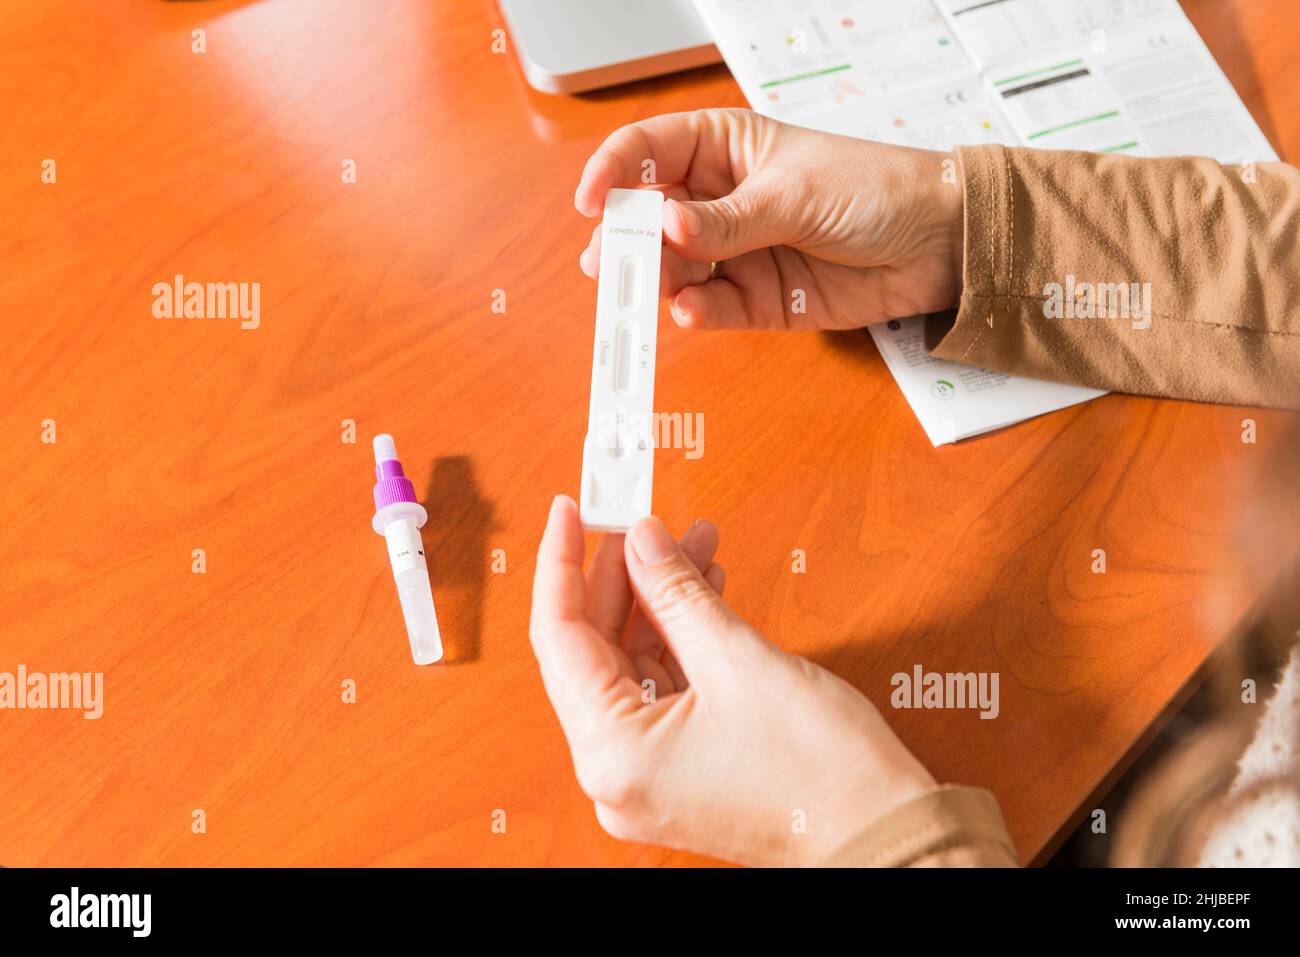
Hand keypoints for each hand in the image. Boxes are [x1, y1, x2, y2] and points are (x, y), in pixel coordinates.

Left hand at [528, 495, 935, 866]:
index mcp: (613, 755)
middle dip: (623, 578)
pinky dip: (678, 639)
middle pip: (594, 651)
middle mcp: (616, 773)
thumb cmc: (822, 775)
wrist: (886, 836)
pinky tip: (700, 590)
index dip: (561, 564)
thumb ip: (675, 592)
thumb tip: (641, 541)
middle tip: (642, 522)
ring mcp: (647, 775)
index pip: (559, 637)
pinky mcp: (678, 770)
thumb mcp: (738, 659)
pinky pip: (661, 689)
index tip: (568, 511)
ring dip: (658, 602)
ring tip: (688, 545)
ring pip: (631, 666)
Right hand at [575, 108, 963, 331]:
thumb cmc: (877, 189)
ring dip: (656, 282)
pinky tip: (688, 311)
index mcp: (725, 148)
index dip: (613, 173)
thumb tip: (666, 226)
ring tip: (651, 291)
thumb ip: (727, 220)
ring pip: (673, 269)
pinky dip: (694, 313)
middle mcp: (721, 200)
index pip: (650, 152)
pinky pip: (709, 308)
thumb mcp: (795, 195)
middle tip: (609, 263)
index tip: (592, 203)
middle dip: (625, 240)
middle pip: (650, 218)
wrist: (938, 244)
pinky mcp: (756, 298)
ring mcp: (736, 251)